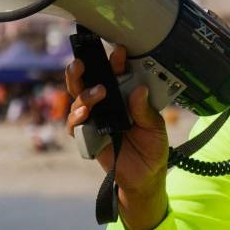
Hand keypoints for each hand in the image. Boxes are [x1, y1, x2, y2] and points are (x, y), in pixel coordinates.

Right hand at [66, 44, 168, 229]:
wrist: (146, 177)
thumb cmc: (152, 148)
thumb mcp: (155, 127)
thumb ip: (144, 110)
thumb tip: (138, 90)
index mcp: (124, 96)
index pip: (116, 73)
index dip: (115, 62)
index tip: (119, 52)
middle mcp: (106, 104)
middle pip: (87, 81)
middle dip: (82, 68)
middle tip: (84, 62)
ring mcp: (95, 119)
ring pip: (78, 99)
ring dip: (84, 93)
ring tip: (98, 92)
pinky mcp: (87, 136)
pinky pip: (75, 125)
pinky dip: (77, 117)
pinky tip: (85, 113)